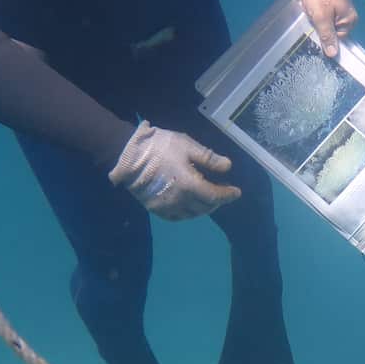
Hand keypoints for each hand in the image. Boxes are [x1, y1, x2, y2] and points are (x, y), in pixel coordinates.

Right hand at [108, 121, 240, 219]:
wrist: (127, 154)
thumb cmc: (159, 146)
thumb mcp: (186, 145)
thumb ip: (208, 158)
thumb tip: (228, 167)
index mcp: (189, 185)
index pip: (214, 196)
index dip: (227, 195)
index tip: (236, 192)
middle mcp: (180, 200)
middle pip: (205, 207)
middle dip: (216, 201)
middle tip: (222, 192)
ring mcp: (166, 207)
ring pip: (192, 214)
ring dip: (203, 208)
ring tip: (207, 199)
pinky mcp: (155, 209)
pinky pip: (176, 217)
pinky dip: (187, 214)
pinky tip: (190, 206)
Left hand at [299, 0, 357, 57]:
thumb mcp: (321, 17)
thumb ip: (327, 35)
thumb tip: (333, 54)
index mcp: (349, 20)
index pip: (336, 40)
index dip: (324, 37)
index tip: (315, 28)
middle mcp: (348, 16)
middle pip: (331, 31)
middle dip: (319, 26)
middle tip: (312, 15)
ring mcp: (341, 9)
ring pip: (326, 23)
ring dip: (316, 18)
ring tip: (311, 8)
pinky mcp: (334, 3)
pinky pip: (324, 14)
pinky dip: (316, 12)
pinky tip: (311, 5)